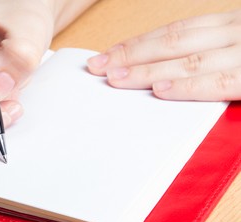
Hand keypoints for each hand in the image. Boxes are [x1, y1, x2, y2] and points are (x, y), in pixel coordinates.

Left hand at [87, 9, 240, 100]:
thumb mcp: (238, 46)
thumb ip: (208, 53)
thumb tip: (166, 71)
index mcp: (226, 26)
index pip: (173, 33)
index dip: (137, 45)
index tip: (107, 55)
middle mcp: (231, 34)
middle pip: (171, 44)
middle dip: (130, 56)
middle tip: (98, 67)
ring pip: (187, 62)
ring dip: (147, 71)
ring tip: (116, 79)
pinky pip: (218, 82)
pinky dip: (187, 87)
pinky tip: (159, 90)